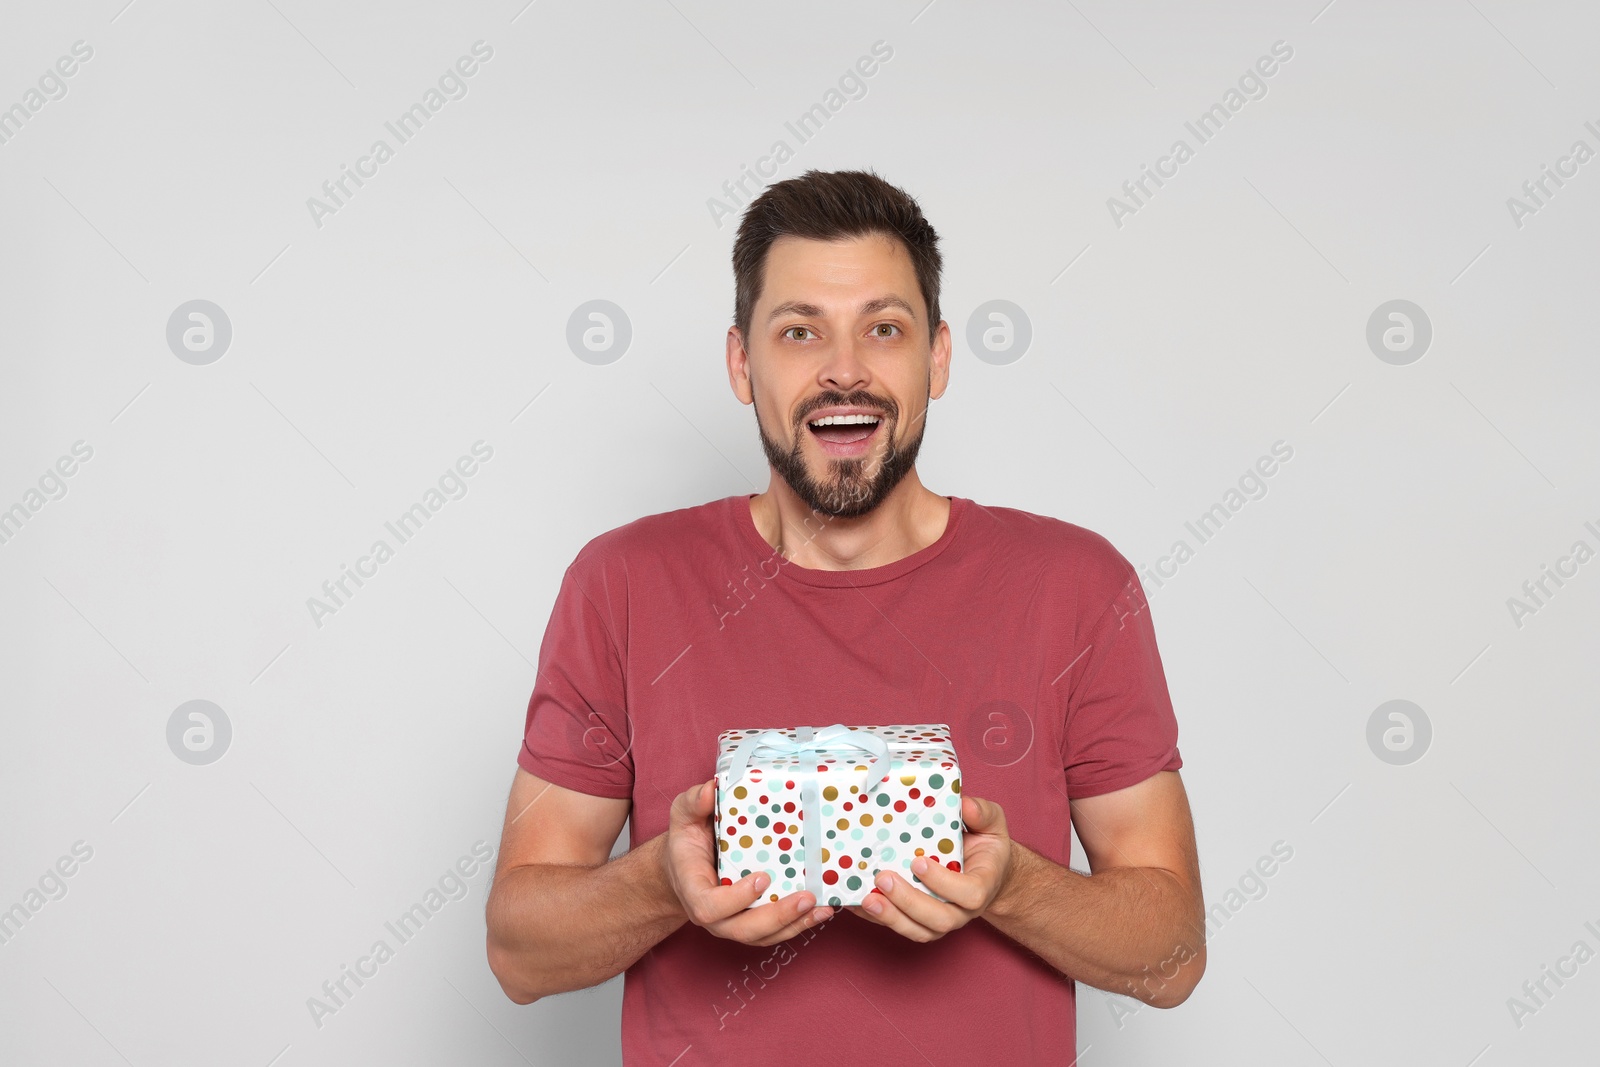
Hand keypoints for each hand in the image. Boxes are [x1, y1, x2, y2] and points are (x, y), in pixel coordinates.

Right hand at [661, 778, 833, 946]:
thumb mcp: (683, 816)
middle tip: (806, 897)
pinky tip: (821, 910)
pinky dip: (798, 924)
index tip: (762, 878)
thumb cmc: (686, 840)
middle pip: (742, 929)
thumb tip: (712, 790)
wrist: (684, 866)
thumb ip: (695, 803)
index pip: (709, 907)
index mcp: (693, 890)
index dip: (736, 899)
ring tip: (823, 907)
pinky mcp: (750, 922)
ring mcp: (732, 922)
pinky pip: (774, 932)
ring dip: (795, 924)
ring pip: (763, 935)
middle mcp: (713, 915)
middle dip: (777, 916)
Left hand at [846, 793, 1012, 941]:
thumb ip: (982, 814)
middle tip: (883, 879)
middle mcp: (962, 910)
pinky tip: (856, 902)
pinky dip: (877, 918)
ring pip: (918, 930)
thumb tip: (964, 804)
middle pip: (939, 919)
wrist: (986, 871)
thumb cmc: (986, 846)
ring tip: (867, 899)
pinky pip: (900, 926)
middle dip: (908, 902)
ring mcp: (941, 919)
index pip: (969, 894)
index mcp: (981, 886)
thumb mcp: (991, 825)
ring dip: (890, 917)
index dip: (942, 883)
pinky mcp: (921, 921)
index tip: (918, 862)